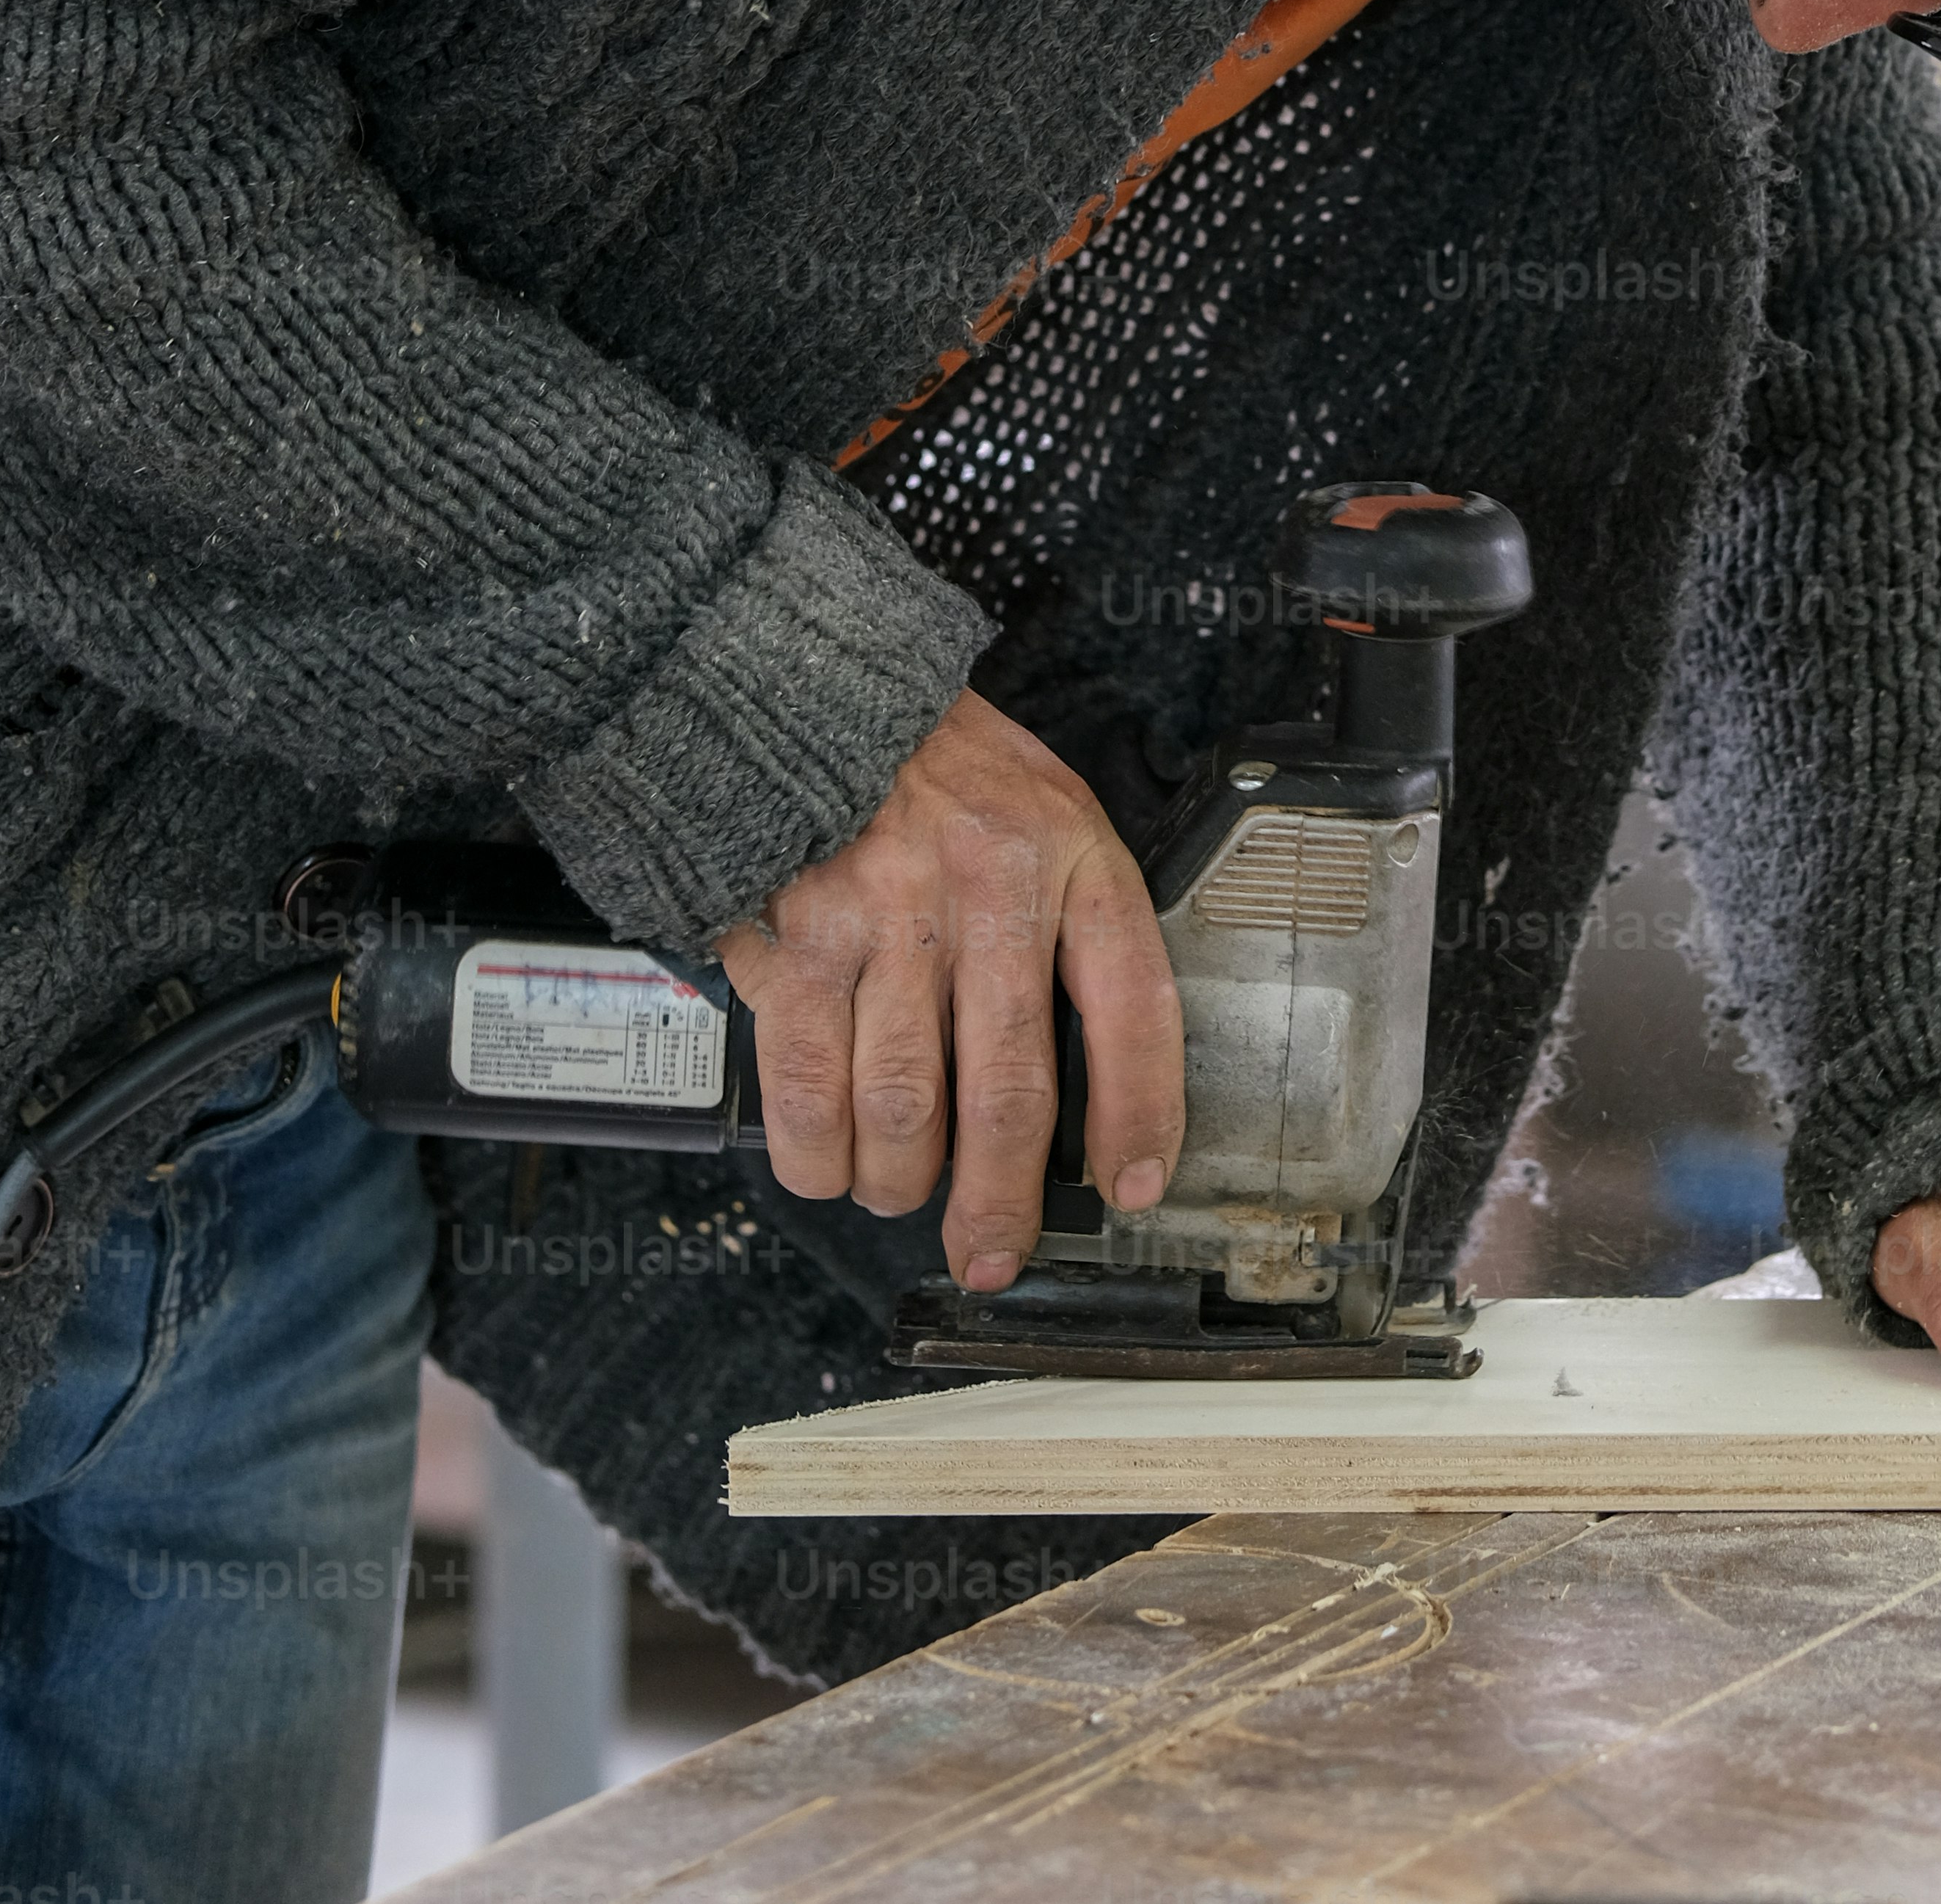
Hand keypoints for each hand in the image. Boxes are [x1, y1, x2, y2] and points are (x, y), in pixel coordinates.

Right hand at [716, 689, 1184, 1281]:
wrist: (812, 689)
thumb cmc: (939, 767)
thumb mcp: (1046, 809)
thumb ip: (1070, 923)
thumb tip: (1086, 1082)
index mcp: (1070, 853)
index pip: (1134, 1006)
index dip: (1142, 1114)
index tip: (1134, 1186)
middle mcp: (988, 889)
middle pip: (1011, 1092)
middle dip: (1002, 1202)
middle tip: (993, 1251)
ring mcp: (889, 917)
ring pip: (906, 1111)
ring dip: (902, 1182)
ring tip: (900, 1187)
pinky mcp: (798, 942)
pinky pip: (810, 1089)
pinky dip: (818, 1153)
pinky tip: (830, 1162)